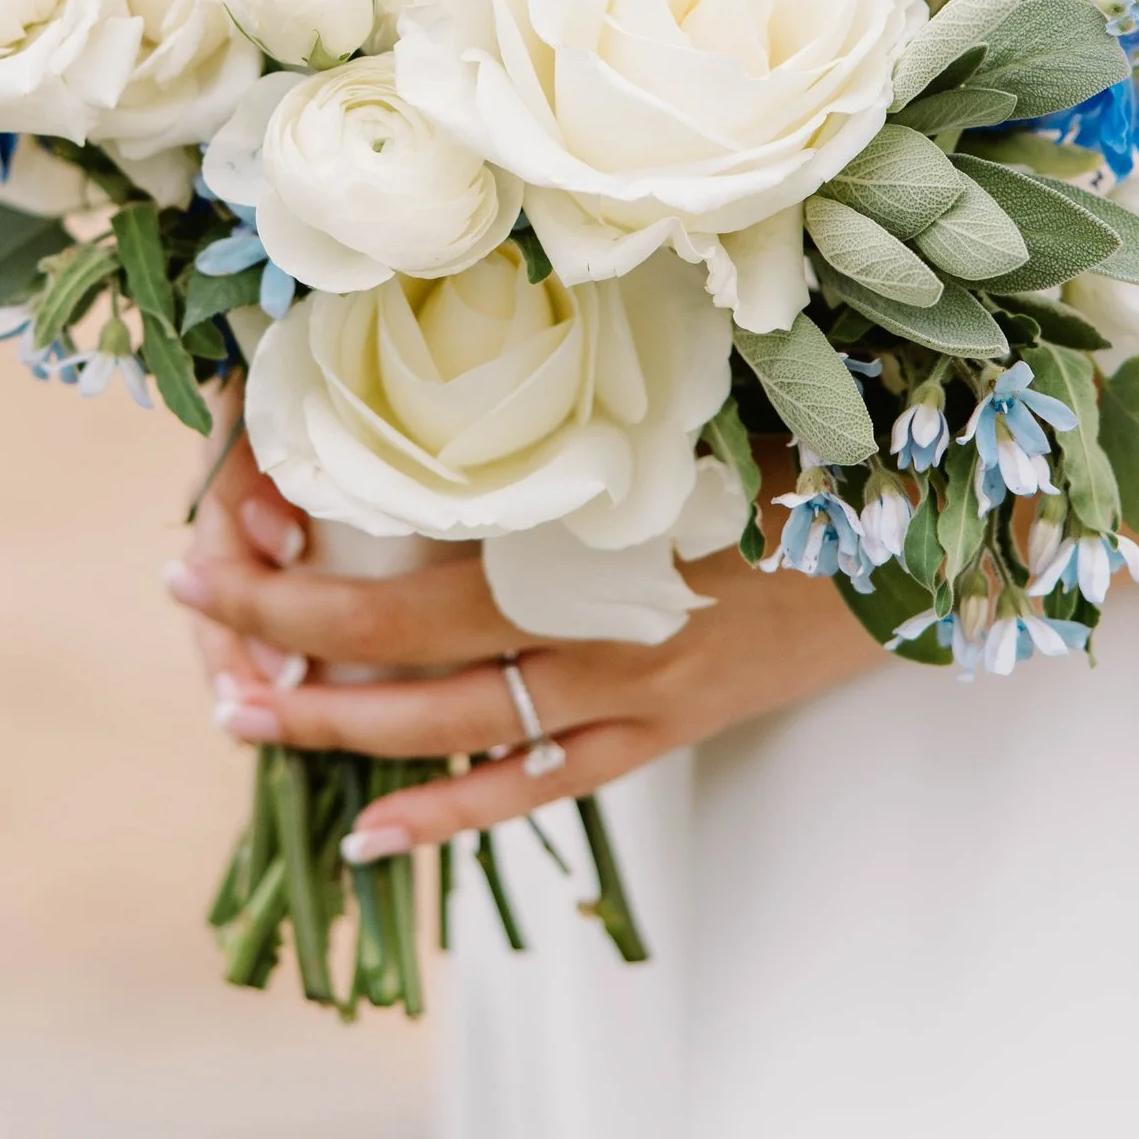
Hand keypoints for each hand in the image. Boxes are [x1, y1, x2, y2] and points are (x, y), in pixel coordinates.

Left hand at [165, 434, 879, 858]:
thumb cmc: (827, 433)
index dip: (297, 570)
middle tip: (189, 605)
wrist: (949, 529)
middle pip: (404, 651)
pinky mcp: (665, 730)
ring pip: (455, 731)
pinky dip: (451, 817)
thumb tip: (471, 304)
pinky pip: (538, 788)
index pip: (404, 569)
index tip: (212, 529)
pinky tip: (369, 834)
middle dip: (282, 636)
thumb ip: (589, 379)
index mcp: (592, 529)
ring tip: (239, 713)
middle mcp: (598, 623)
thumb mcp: (702, 386)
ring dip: (338, 728)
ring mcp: (630, 692)